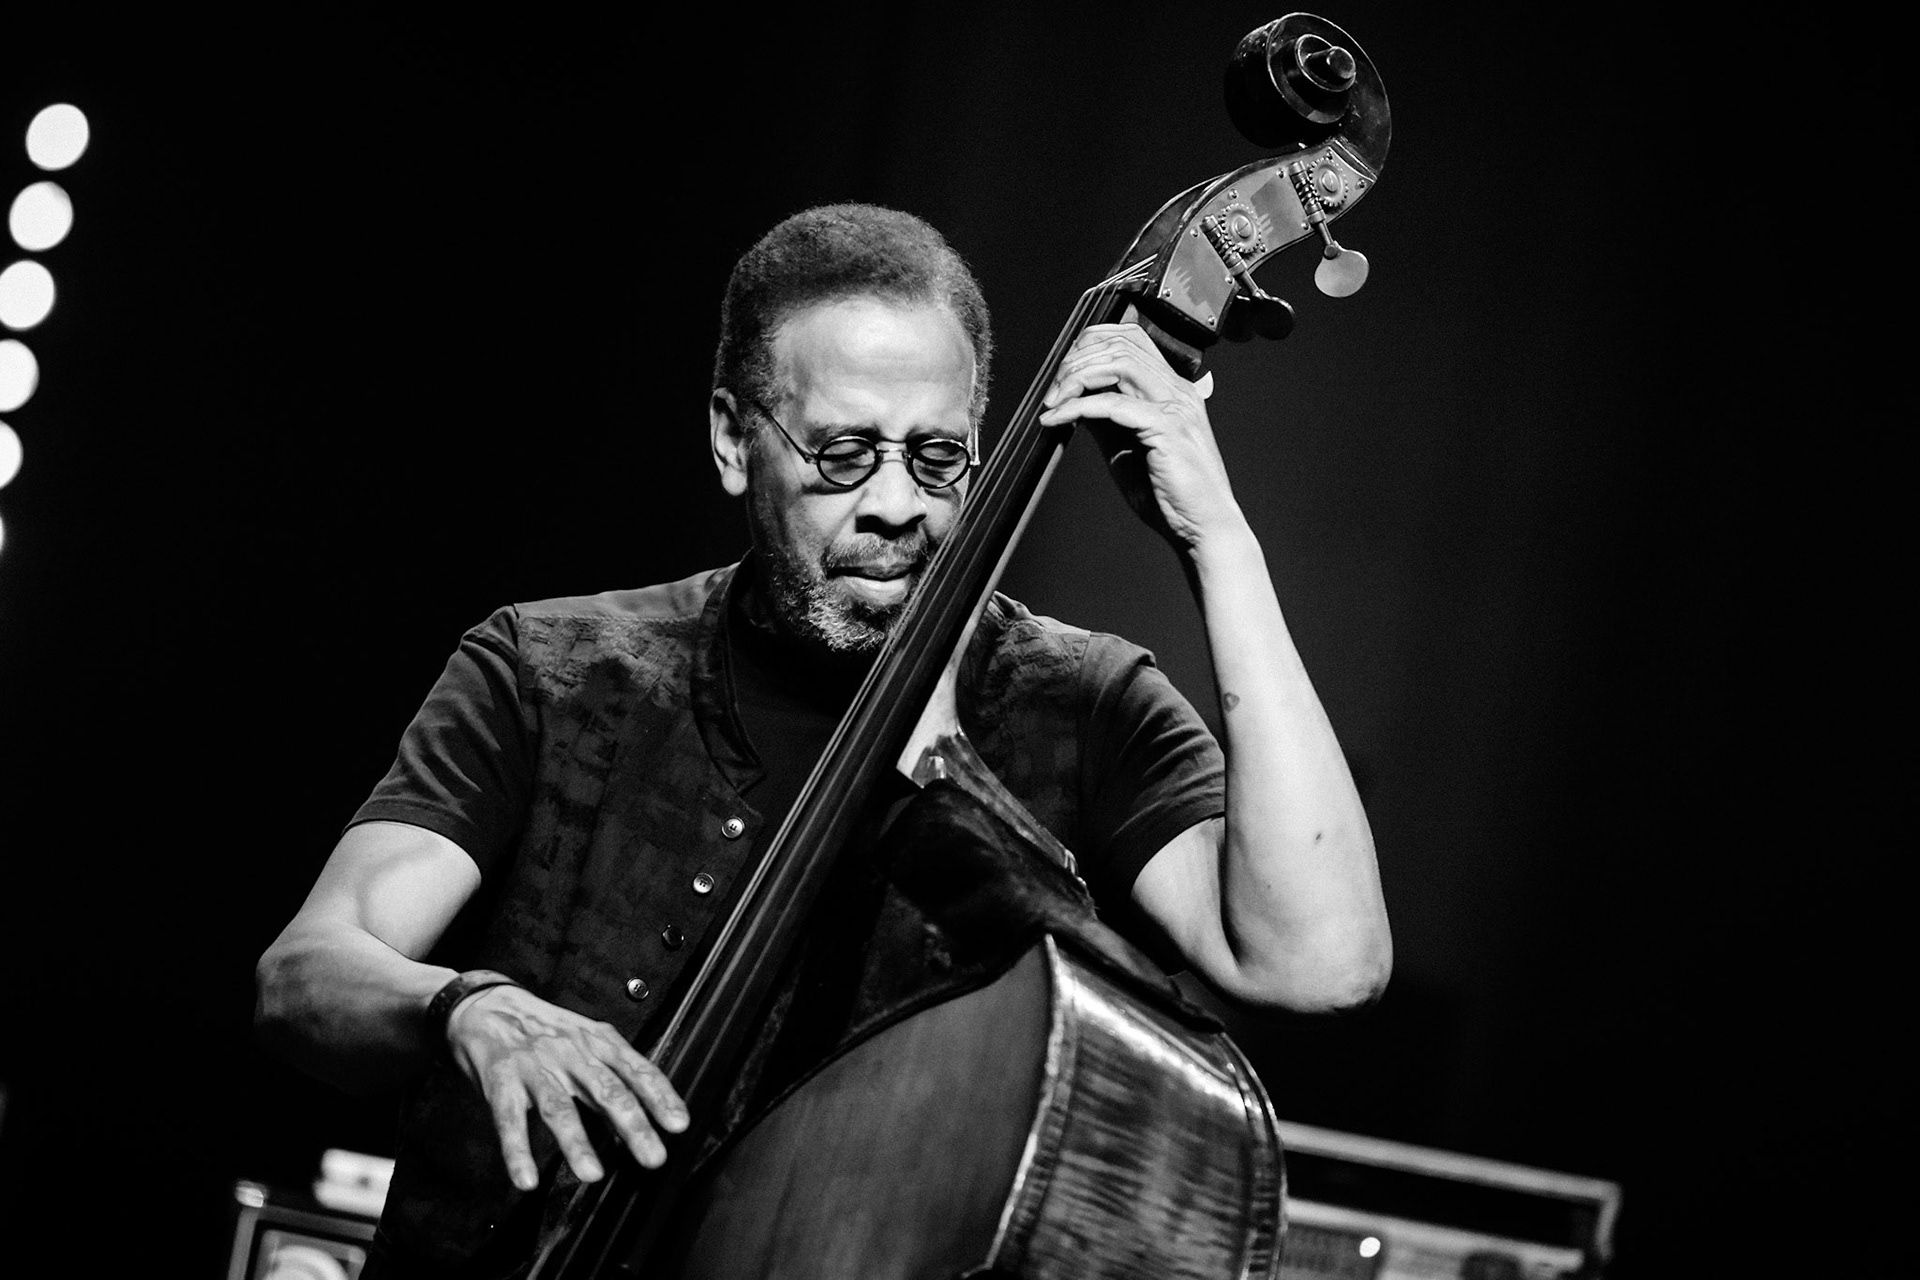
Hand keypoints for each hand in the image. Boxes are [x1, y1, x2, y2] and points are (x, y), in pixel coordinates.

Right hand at [445, 984, 687, 1190]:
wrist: (487, 1006)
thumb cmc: (545, 1029)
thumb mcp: (587, 1039)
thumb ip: (613, 1073)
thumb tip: (647, 1113)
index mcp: (598, 1042)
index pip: (637, 1070)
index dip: (661, 1096)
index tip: (678, 1124)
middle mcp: (571, 1053)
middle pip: (607, 1091)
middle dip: (633, 1126)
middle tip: (653, 1157)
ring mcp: (535, 1067)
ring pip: (559, 1108)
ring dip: (576, 1143)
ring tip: (593, 1174)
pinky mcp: (501, 1082)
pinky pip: (509, 1120)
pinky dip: (517, 1152)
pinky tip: (525, 1179)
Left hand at [1038, 323, 1241, 550]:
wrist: (1204, 528)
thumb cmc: (1171, 496)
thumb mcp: (1126, 448)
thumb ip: (1105, 420)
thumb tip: (1073, 400)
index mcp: (1173, 391)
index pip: (1132, 339)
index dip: (1092, 342)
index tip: (1063, 370)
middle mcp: (1178, 390)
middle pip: (1121, 344)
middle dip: (1077, 361)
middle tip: (1052, 391)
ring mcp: (1175, 406)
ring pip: (1119, 363)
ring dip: (1077, 377)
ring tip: (1053, 402)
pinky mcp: (1167, 427)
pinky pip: (1113, 404)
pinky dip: (1077, 407)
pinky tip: (1058, 420)